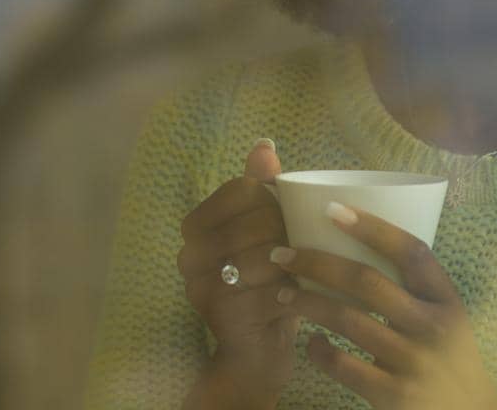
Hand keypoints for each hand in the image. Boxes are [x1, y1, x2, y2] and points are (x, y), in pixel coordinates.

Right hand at [177, 141, 300, 408]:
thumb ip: (259, 187)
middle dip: (287, 231)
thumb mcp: (263, 232)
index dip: (272, 199)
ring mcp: (201, 286)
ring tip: (307, 271)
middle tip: (305, 247)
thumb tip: (265, 145)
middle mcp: (188, 254)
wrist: (254, 351)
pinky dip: (293, 293)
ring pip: (264, 257)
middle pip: (254, 222)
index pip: (240, 191)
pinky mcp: (223, 317)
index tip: (287, 217)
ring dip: (294, 264)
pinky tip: (302, 296)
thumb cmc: (265, 282)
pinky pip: (269, 293)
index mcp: (194, 226)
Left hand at [270, 203, 496, 408]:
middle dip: (316, 262)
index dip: (372, 227)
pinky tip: (310, 342)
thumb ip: (412, 289)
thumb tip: (352, 241)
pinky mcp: (395, 396)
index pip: (411, 251)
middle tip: (281, 254)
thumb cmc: (447, 358)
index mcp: (445, 300)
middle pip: (366, 281)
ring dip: (307, 302)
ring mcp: (413, 362)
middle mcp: (432, 327)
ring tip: (282, 293)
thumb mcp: (444, 318)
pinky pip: (344, 365)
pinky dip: (319, 350)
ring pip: (347, 319)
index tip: (332, 209)